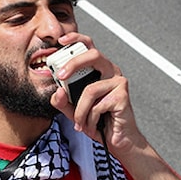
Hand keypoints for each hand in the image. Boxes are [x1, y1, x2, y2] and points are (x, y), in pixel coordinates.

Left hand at [47, 33, 145, 152]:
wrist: (119, 141)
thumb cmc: (99, 122)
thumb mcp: (74, 111)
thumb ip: (62, 102)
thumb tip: (57, 91)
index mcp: (99, 70)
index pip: (89, 47)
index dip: (76, 39)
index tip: (61, 40)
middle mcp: (111, 71)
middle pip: (93, 55)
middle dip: (73, 64)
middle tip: (60, 76)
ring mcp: (119, 82)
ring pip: (90, 89)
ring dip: (80, 111)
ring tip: (80, 123)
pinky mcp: (122, 96)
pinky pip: (97, 105)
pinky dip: (90, 119)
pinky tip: (93, 126)